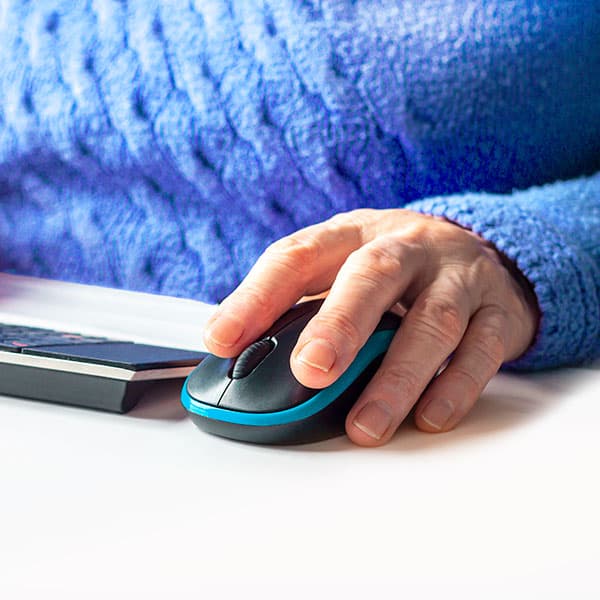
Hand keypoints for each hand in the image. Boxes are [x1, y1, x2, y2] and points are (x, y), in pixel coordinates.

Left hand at [203, 209, 539, 445]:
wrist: (476, 248)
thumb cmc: (393, 270)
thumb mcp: (341, 269)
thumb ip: (297, 307)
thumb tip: (236, 354)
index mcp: (352, 236)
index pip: (296, 257)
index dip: (257, 297)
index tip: (221, 340)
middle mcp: (405, 247)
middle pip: (372, 276)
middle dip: (341, 324)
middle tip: (311, 371)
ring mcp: (457, 277)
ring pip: (430, 322)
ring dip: (397, 377)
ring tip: (366, 425)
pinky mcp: (498, 311)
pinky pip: (482, 349)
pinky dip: (455, 387)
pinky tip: (428, 417)